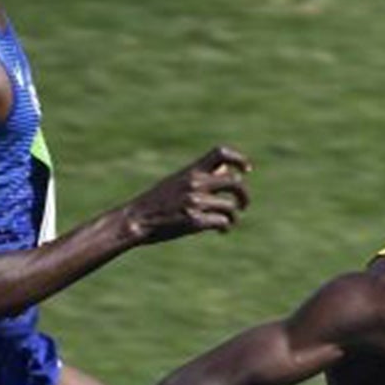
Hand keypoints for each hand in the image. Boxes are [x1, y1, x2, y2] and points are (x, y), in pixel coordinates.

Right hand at [125, 146, 252, 242]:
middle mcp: (195, 183)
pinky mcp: (194, 221)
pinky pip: (223, 222)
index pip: (220, 153)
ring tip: (228, 222)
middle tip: (243, 205)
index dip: (239, 159)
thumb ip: (202, 176)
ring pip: (231, 207)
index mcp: (191, 170)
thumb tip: (227, 172)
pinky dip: (225, 227)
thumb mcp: (178, 182)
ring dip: (234, 217)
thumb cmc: (159, 202)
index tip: (247, 170)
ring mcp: (195, 202)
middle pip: (235, 183)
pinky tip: (221, 231)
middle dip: (244, 195)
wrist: (137, 219)